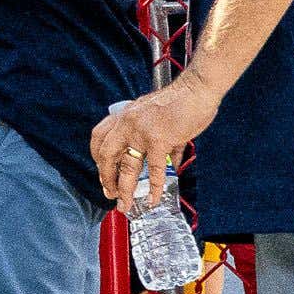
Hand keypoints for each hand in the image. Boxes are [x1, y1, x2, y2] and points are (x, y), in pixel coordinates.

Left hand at [91, 73, 223, 202]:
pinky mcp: (159, 140)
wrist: (196, 89)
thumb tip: (167, 163)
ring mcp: (141, 132)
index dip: (97, 158)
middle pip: (106, 155)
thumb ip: (155, 139)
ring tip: (125, 203)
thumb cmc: (180, 101)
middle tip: (110, 192)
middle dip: (105, 177)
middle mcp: (126, 124)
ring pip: (127, 166)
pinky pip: (153, 169)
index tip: (102, 171)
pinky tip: (153, 198)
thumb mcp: (154, 115)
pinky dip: (153, 187)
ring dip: (124, 188)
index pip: (99, 138)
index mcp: (123, 116)